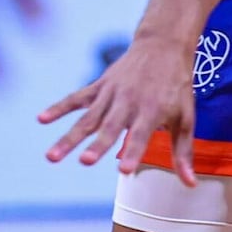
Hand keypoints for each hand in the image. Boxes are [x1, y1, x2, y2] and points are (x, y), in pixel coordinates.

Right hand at [39, 34, 199, 179]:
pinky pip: (76, 98)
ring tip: (51, 157)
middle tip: (84, 162)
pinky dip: (59, 107)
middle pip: (110, 128)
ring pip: (87, 118)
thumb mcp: (186, 117)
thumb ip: (183, 151)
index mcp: (152, 111)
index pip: (141, 135)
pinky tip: (41, 119)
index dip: (133, 152)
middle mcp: (129, 103)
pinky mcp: (99, 86)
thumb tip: (190, 184)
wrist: (162, 46)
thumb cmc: (177, 87)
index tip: (123, 170)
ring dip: (69, 137)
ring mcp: (111, 94)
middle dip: (97, 145)